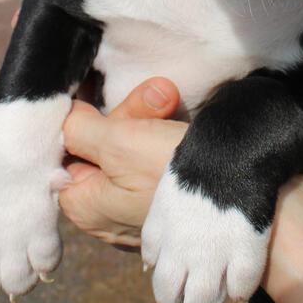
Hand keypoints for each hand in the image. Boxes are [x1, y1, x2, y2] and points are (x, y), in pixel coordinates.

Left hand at [59, 79, 186, 246]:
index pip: (65, 152)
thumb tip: (61, 119)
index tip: (97, 92)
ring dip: (152, 115)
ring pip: (134, 145)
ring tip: (171, 99)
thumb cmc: (170, 178)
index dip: (80, 118)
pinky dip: (168, 132)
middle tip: (156, 96)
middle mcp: (110, 210)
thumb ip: (79, 129)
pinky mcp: (170, 197)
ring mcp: (141, 205)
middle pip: (102, 145)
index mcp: (85, 206)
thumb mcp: (118, 144)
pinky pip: (158, 156)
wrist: (241, 201)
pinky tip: (179, 114)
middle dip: (128, 114)